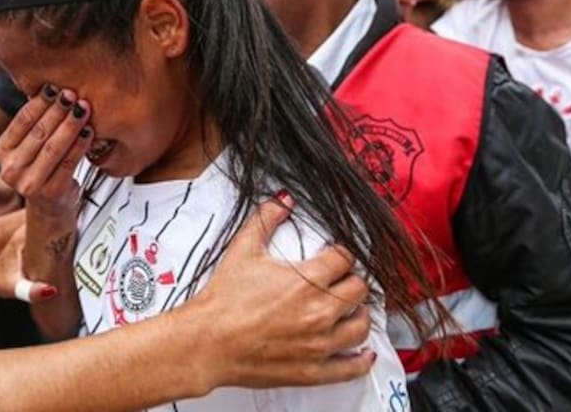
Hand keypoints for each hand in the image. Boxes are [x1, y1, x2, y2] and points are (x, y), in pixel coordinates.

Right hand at [0, 85, 92, 217]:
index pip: (22, 121)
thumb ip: (36, 125)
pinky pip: (69, 162)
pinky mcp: (49, 193)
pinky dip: (80, 145)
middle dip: (58, 110)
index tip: (54, 87)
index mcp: (2, 152)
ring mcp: (28, 183)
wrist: (51, 212)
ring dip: (71, 124)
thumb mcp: (30, 149)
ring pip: (54, 147)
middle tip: (72, 94)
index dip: (39, 102)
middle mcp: (10, 169)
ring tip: (84, 108)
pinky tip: (89, 131)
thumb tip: (50, 87)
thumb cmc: (44, 172)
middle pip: (39, 132)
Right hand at [186, 194, 373, 389]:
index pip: (344, 259)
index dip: (341, 254)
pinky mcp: (313, 370)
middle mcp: (319, 312)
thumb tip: (283, 200)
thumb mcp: (243, 250)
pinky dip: (361, 360)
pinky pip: (350, 368)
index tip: (336, 256)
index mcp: (307, 280)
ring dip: (359, 314)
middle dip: (351, 281)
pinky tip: (364, 354)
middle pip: (358, 290)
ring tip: (351, 310)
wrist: (207, 342)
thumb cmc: (223, 301)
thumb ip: (266, 219)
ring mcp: (319, 343)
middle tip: (341, 280)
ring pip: (361, 326)